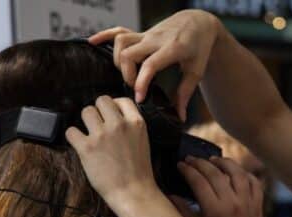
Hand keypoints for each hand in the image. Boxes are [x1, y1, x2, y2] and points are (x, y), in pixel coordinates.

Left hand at [66, 96, 159, 210]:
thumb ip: (130, 125)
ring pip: (85, 111)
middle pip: (101, 101)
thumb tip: (113, 115)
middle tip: (98, 125)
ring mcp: (102, 135)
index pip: (121, 99)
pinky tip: (80, 145)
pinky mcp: (86, 148)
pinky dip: (73, 137)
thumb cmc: (138, 170)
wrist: (133, 192)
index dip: (114, 106)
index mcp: (136, 122)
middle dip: (98, 111)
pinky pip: (71, 131)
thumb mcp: (142, 140)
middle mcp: (119, 124)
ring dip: (86, 122)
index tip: (110, 116)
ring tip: (90, 135)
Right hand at [89, 10, 221, 120]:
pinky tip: (92, 43)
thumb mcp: (196, 71)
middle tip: (134, 87)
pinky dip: (104, 35)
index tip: (139, 98)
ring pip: (121, 42)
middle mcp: (156, 40)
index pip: (150, 65)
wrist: (198, 23)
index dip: (141, 83)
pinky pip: (118, 30)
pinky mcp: (140, 32)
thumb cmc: (199, 48)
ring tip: (126, 74)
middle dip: (126, 74)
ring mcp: (146, 35)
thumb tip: (180, 118)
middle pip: (129, 54)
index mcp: (172, 49)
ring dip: (118, 60)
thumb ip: (185, 94)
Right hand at [177, 156, 263, 216]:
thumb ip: (181, 211)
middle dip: (201, 163)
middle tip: (191, 159)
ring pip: (238, 173)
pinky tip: (236, 172)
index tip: (180, 165)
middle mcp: (233, 204)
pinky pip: (255, 183)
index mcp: (215, 211)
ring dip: (225, 163)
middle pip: (216, 173)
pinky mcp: (258, 207)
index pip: (199, 181)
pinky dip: (245, 174)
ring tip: (214, 160)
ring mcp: (248, 204)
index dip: (188, 170)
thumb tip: (169, 195)